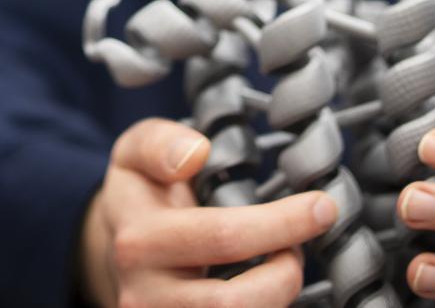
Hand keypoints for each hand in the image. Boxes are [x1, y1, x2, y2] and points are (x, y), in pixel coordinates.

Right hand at [79, 117, 336, 307]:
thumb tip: (197, 153)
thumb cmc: (138, 197)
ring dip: (276, 297)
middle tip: (298, 247)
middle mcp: (143, 294)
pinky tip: (266, 287)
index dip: (281, 224)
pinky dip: (264, 305)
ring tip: (282, 266)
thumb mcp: (133, 153)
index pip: (221, 237)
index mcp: (138, 240)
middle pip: (232, 302)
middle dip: (286, 273)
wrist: (113, 251)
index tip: (321, 206)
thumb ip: (158, 143)